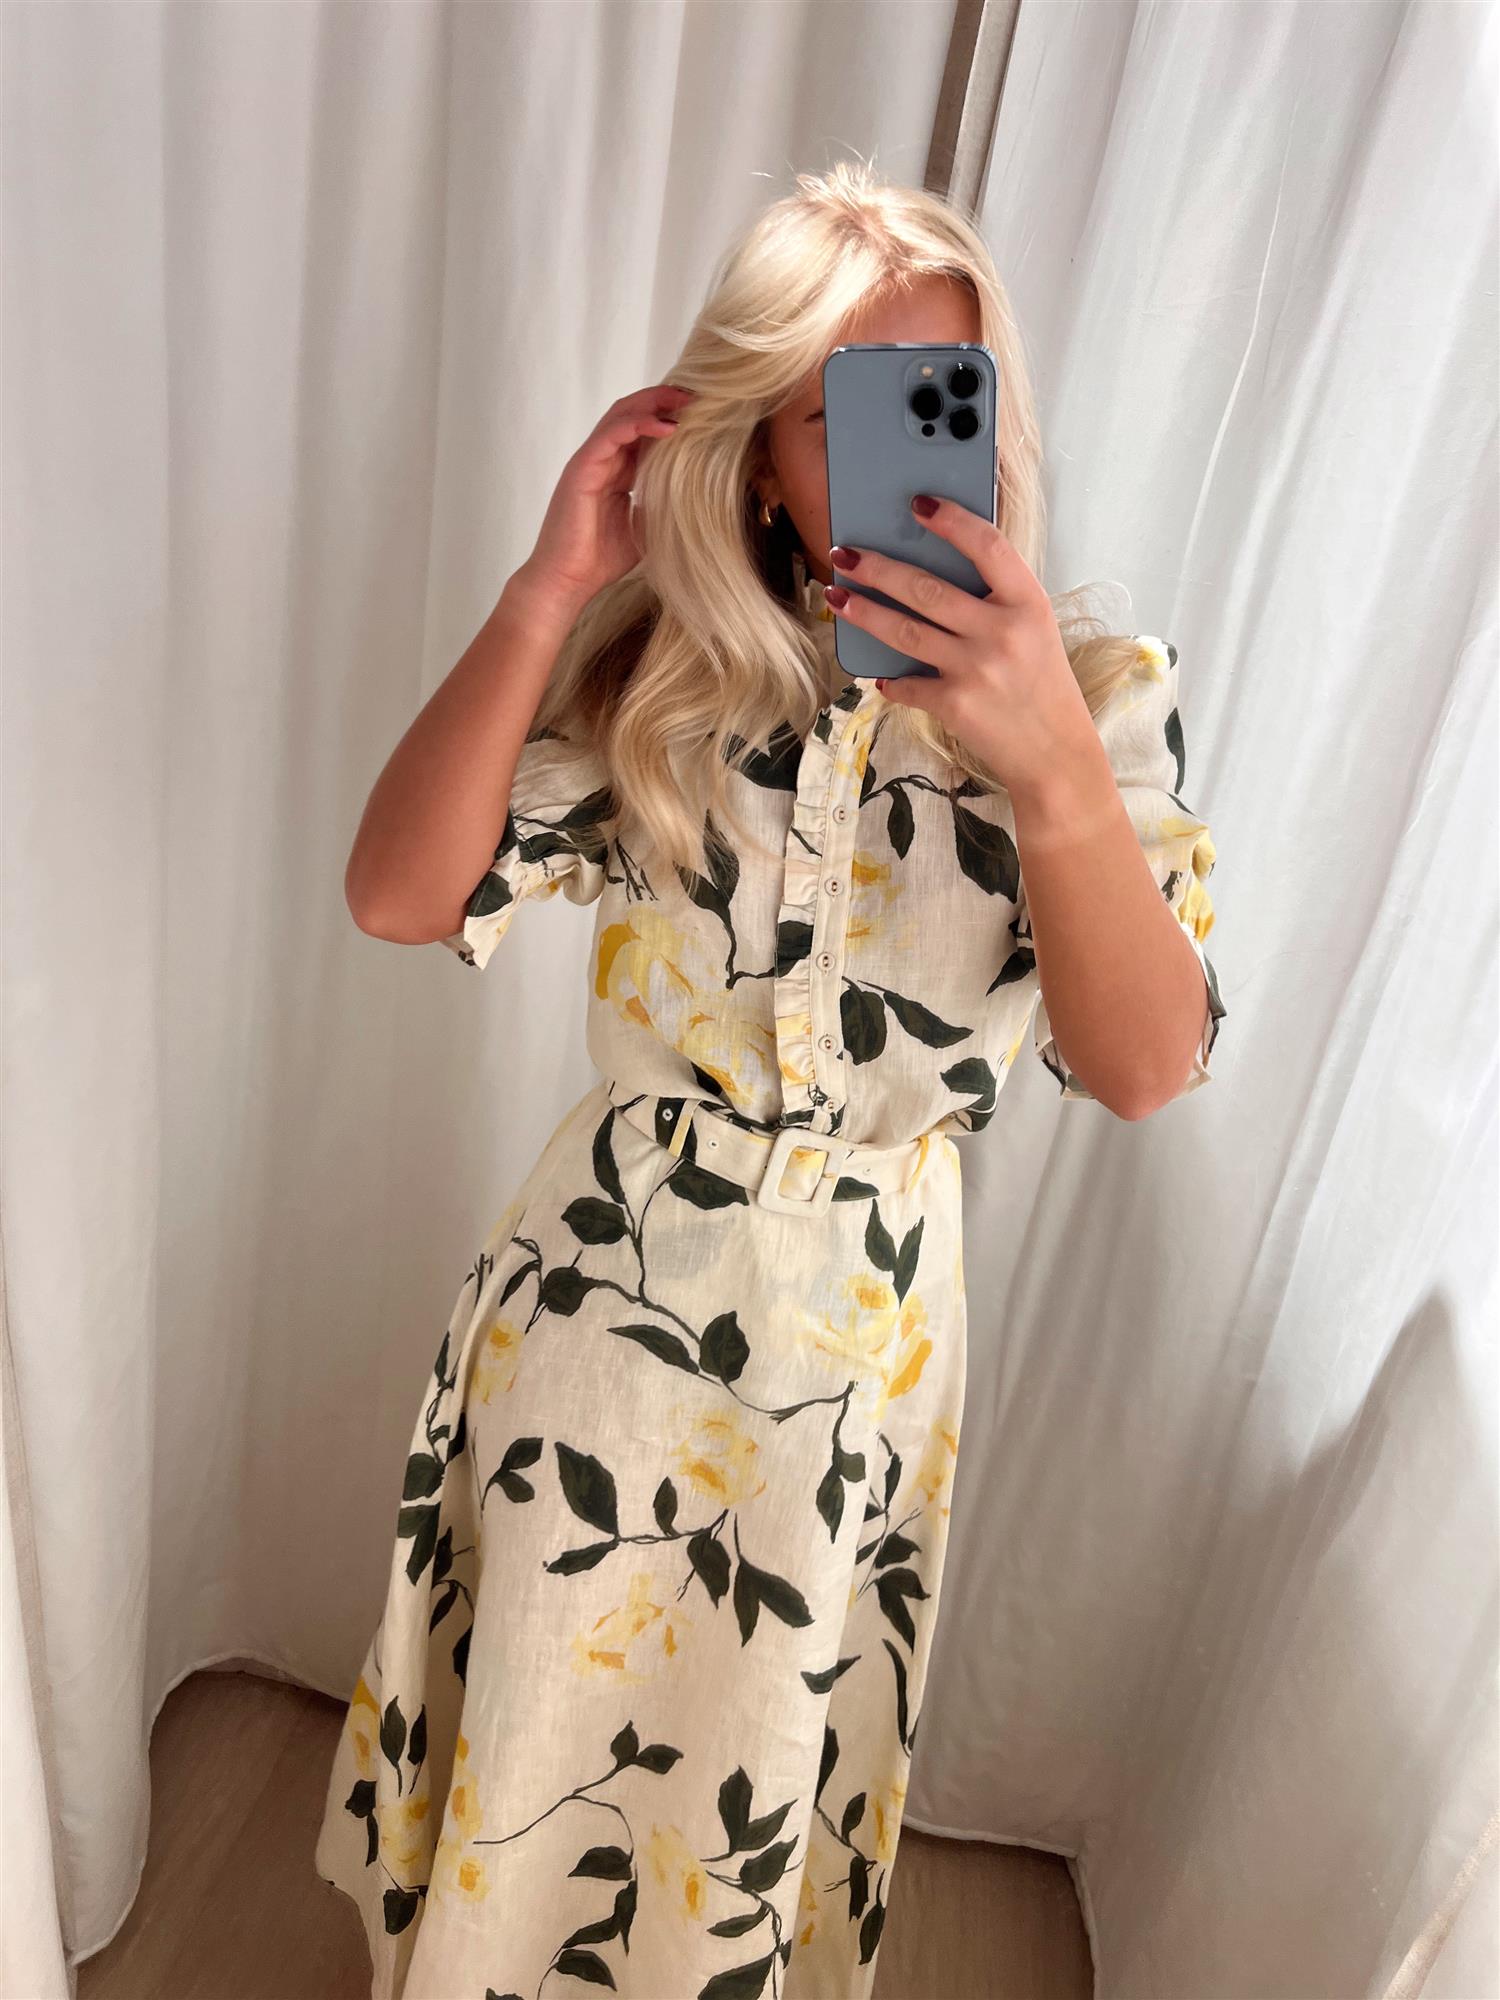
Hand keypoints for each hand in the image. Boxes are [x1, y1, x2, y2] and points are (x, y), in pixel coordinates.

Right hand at [518, 382, 696, 616]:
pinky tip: (666, 427)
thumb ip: (659, 508)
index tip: (701, 413)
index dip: (669, 417)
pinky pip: (610, 435)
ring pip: (621, 415)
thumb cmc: (599, 560)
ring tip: (684, 401)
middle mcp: (603, 461)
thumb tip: (689, 499)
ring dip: (653, 404)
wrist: (568, 581)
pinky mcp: (582, 468)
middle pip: (632, 414)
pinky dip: (638, 424)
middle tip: (697, 396)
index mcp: (616, 472)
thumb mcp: (644, 530)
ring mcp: (590, 461)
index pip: (643, 432)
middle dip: (664, 400)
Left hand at [825, 496, 1099, 807]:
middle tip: (844, 554)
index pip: (987, 546)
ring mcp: (976, 669)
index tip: (918, 503)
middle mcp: (1002, 631)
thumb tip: (934, 571)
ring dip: (864, 612)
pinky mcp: (955, 704)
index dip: (951, 521)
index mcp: (1028, 603)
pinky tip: (878, 675)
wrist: (1055, 753)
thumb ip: (997, 601)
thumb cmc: (1042, 684)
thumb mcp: (1035, 630)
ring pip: (904, 631)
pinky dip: (890, 680)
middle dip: (877, 569)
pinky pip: (907, 684)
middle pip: (927, 589)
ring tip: (836, 597)